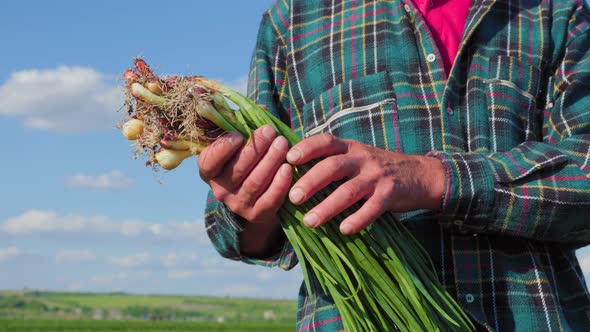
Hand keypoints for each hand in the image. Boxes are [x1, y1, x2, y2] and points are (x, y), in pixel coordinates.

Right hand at [198, 125, 291, 224]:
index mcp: (210, 170)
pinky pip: (269, 199)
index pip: (209, 162)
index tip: (238, 135)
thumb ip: (245, 124)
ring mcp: (238, 204)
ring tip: (282, 143)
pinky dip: (280, 183)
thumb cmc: (249, 157)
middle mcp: (220, 189)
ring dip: (270, 161)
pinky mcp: (257, 214)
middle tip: (270, 131)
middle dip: (255, 148)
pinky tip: (288, 168)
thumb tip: (261, 109)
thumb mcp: (242, 141)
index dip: (222, 149)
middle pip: (237, 170)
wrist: (259, 194)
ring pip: (255, 183)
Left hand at [286, 134, 444, 234]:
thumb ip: (333, 161)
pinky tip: (344, 230)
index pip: (326, 142)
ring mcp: (377, 176)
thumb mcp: (357, 157)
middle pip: (332, 167)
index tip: (288, 158)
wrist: (420, 175)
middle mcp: (362, 158)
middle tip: (292, 198)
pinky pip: (373, 208)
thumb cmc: (377, 169)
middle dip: (310, 182)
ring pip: (349, 191)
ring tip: (309, 221)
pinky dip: (358, 220)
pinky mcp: (391, 194)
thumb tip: (294, 174)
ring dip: (327, 207)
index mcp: (350, 147)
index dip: (306, 148)